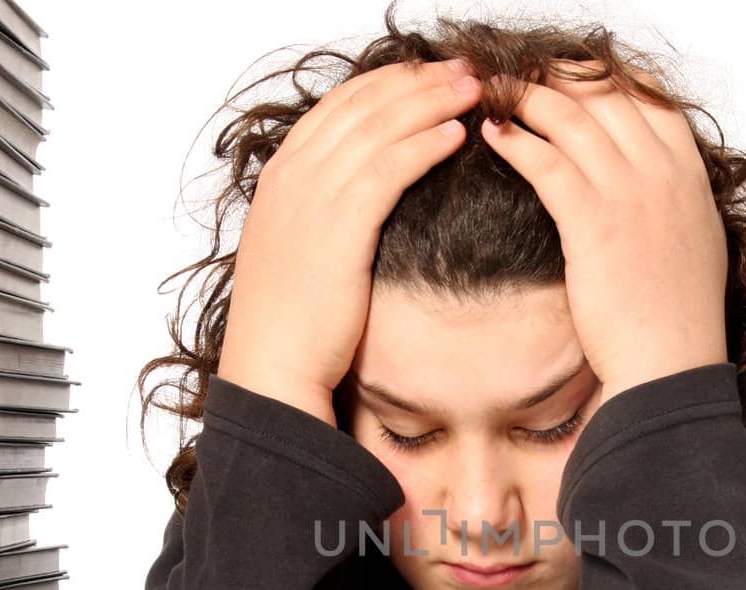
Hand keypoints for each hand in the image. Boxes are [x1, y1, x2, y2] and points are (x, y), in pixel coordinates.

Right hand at [216, 57, 483, 422]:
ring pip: (381, 127)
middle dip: (417, 81)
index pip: (338, 107)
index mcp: (281, 178)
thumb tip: (357, 205)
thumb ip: (321, 215)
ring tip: (473, 89)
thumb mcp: (297, 251)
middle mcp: (294, 176)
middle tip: (462, 69)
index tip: (426, 75)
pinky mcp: (341, 224)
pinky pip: (391, 167)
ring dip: (431, 101)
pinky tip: (457, 133)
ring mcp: (313, 195)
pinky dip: (426, 143)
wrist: (272, 365)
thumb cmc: (290, 322)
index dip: (387, 84)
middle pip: (363, 105)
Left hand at [479, 61, 728, 405]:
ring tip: (495, 93)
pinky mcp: (593, 222)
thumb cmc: (678, 317)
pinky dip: (516, 141)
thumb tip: (647, 186)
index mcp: (689, 175)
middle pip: (605, 96)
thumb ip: (672, 201)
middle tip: (520, 74)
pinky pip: (546, 163)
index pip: (649, 98)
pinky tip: (493, 135)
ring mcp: (629, 194)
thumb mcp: (693, 243)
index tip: (571, 74)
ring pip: (571, 118)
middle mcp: (662, 173)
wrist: (671, 364)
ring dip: (527, 97)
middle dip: (557, 77)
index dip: (605, 78)